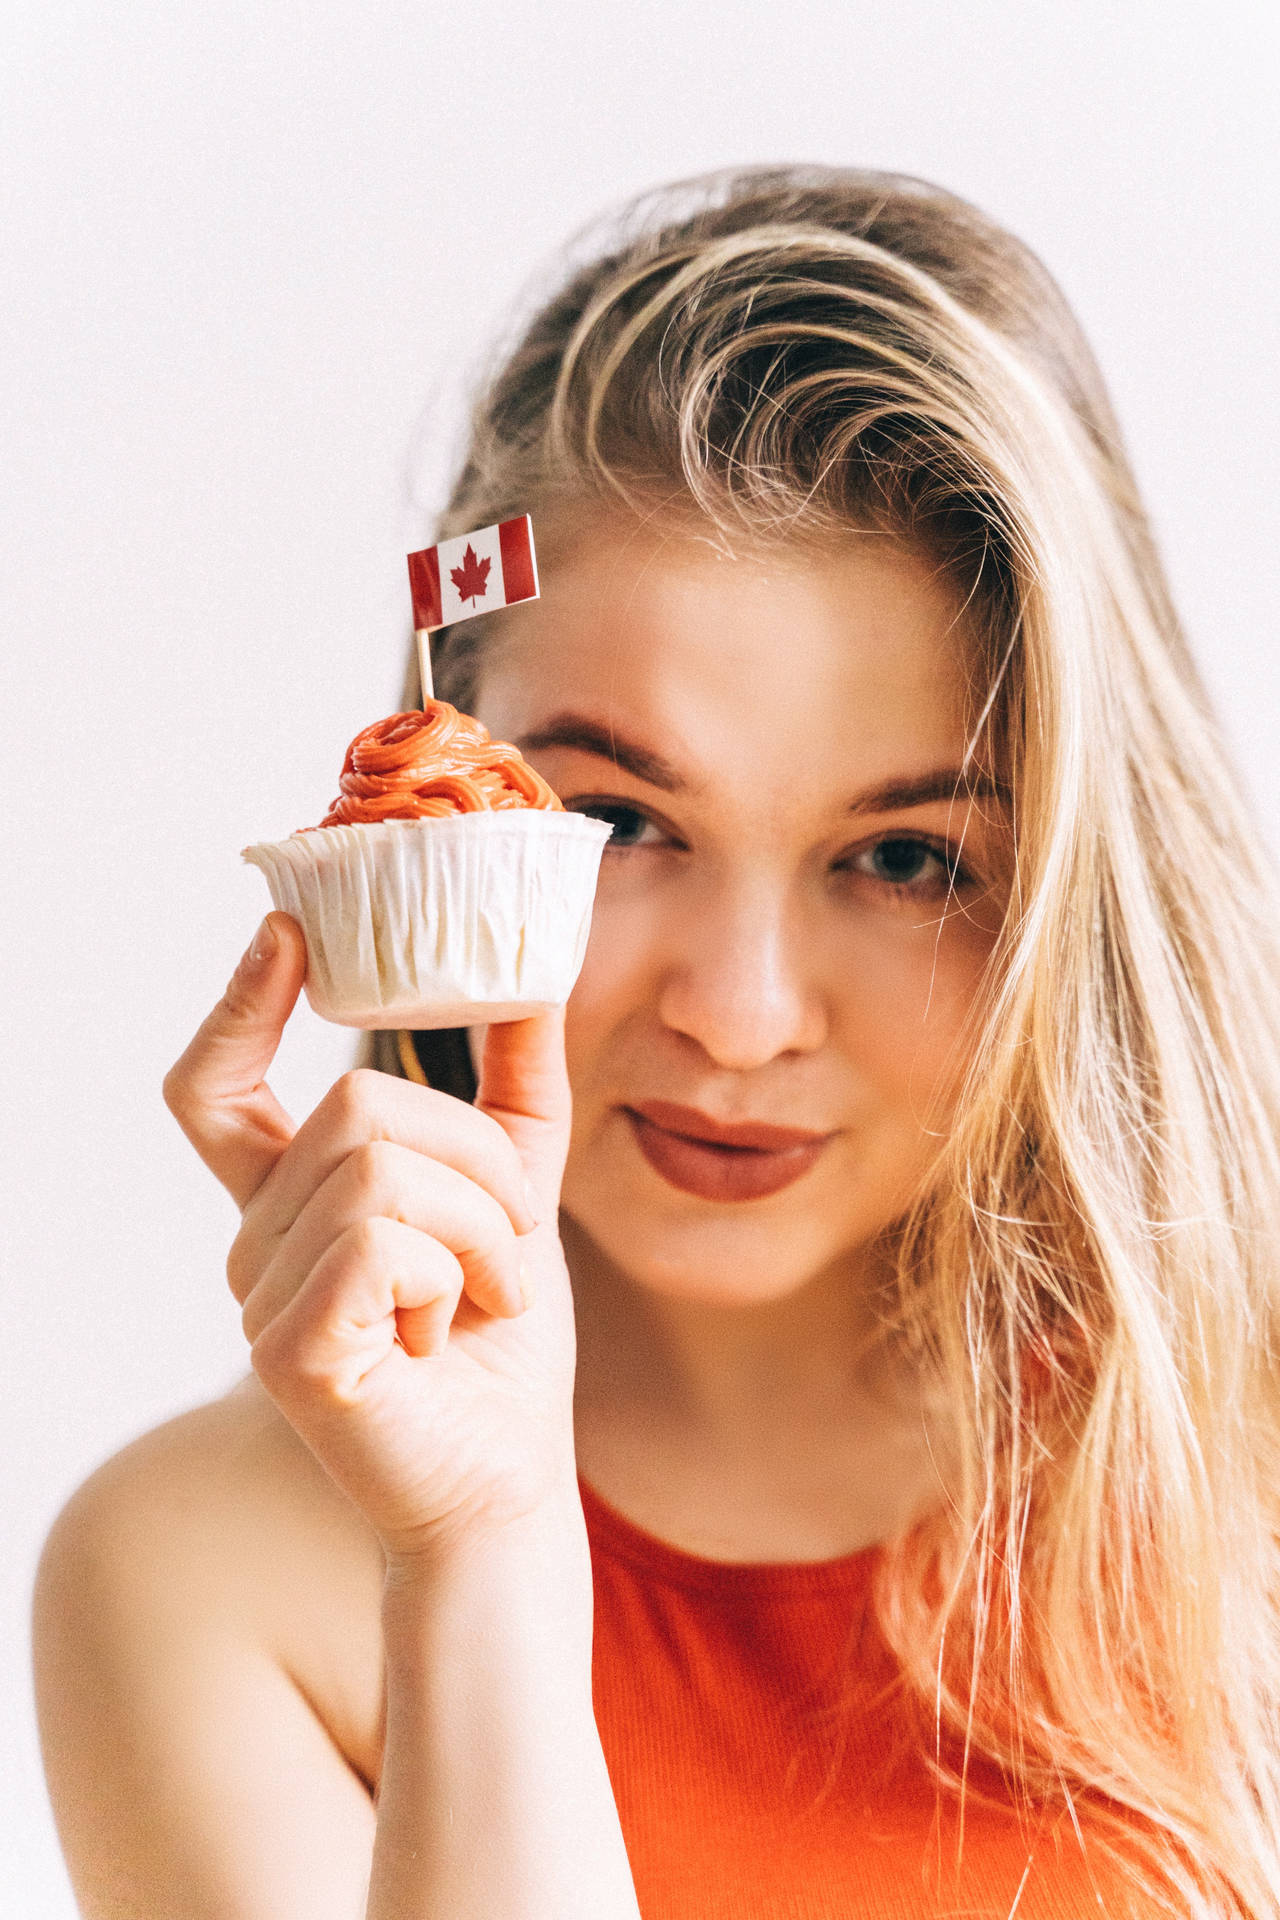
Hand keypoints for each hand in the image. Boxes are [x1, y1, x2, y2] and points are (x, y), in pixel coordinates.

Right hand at [162, 912, 580, 1565]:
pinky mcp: (291, 1349)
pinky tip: (452, 1331)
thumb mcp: (515, 1186)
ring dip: (482, 1225)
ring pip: (383, 1168)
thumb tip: (533, 967)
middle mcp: (255, 1242)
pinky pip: (385, 1243)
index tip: (289, 932)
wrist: (509, 1482)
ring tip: (486, 1296)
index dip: (240, 1005)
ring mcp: (261, 1298)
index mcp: (292, 1202)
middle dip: (475, 1157)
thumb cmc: (500, 1342)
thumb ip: (515, 1080)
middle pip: (358, 1102)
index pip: (216, 1089)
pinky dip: (457, 1275)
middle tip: (510, 1239)